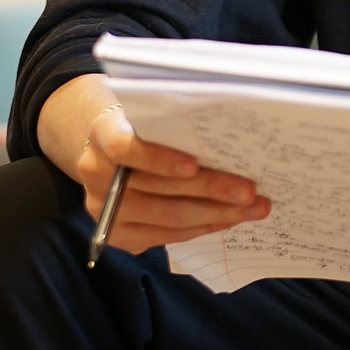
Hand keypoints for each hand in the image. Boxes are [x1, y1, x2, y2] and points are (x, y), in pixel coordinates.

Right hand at [78, 104, 270, 254]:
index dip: (159, 159)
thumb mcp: (152, 113)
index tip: (195, 164)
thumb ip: (175, 123)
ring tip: (253, 208)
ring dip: (216, 214)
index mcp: (103, 132)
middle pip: (157, 189)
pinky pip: (167, 235)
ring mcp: (104, 209)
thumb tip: (232, 136)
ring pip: (167, 217)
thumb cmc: (146, 124)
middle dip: (210, 189)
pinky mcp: (117, 235)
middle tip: (250, 190)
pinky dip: (202, 227)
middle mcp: (96, 172)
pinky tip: (229, 219)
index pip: (125, 148)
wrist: (112, 147)